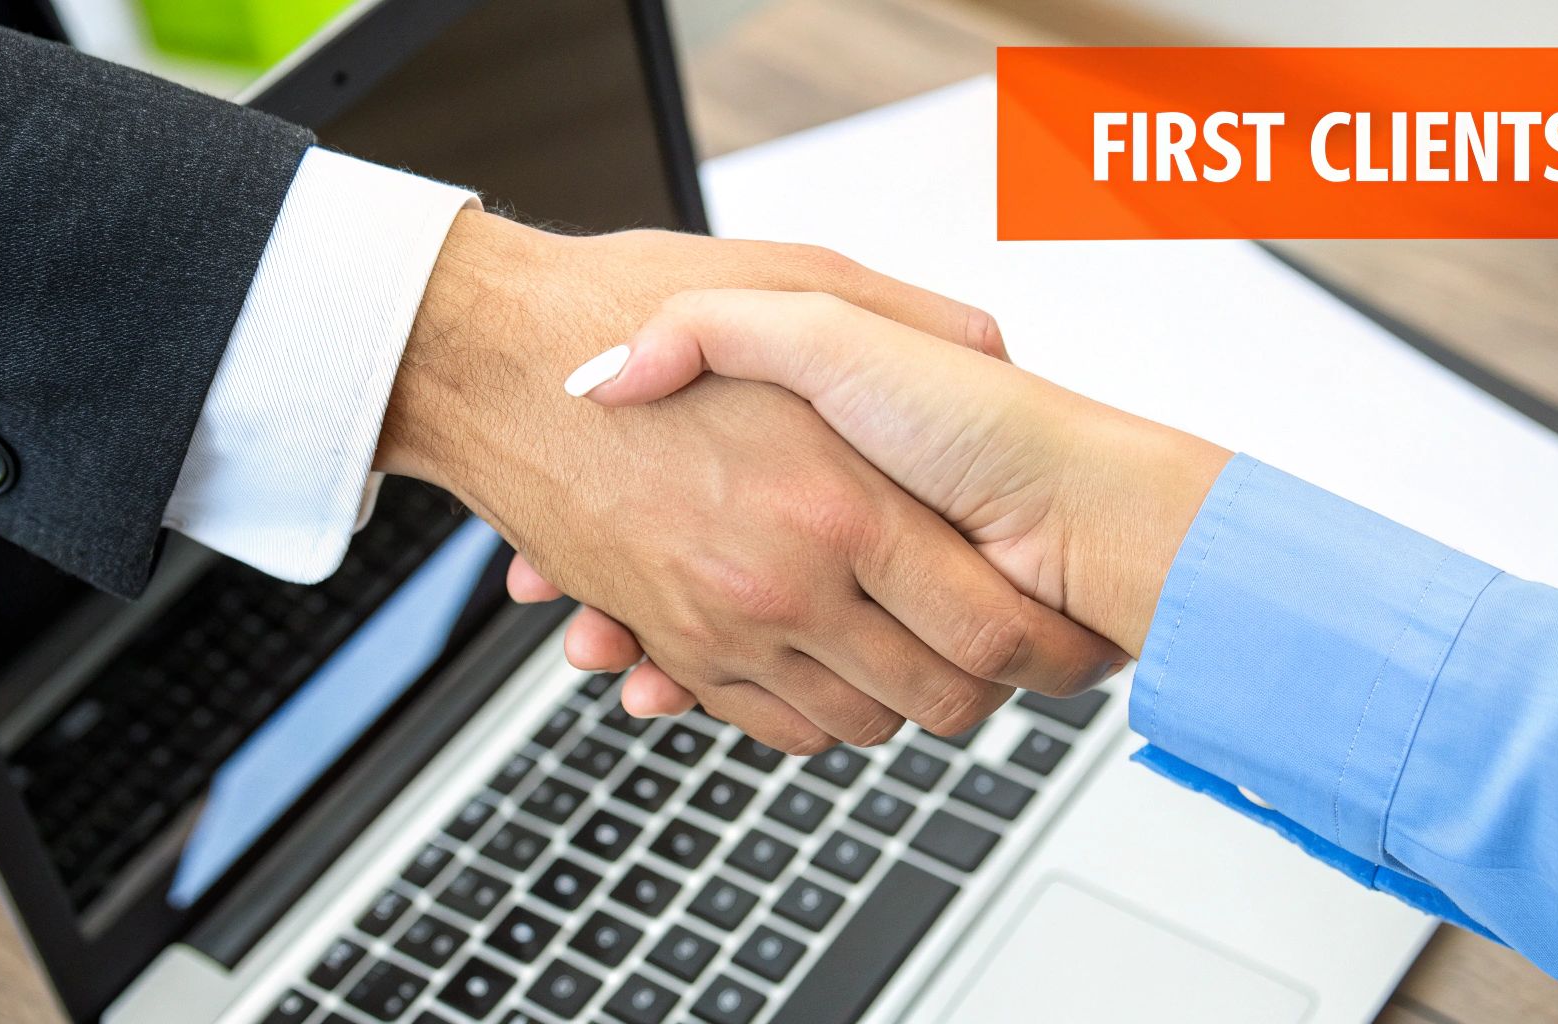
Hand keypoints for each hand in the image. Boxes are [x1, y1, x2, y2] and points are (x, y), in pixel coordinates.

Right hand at [374, 213, 1119, 751]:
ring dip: (899, 706)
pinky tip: (831, 670)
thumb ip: (914, 317)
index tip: (1068, 642)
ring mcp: (721, 623)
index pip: (989, 628)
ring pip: (853, 723)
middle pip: (933, 698)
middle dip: (987, 692)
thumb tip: (995, 345)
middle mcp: (784, 584)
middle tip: (1010, 662)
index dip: (1049, 651)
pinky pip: (765, 723)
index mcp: (841, 504)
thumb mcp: (801, 278)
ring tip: (925, 660)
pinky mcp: (669, 637)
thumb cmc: (631, 309)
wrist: (489, 357)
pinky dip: (811, 716)